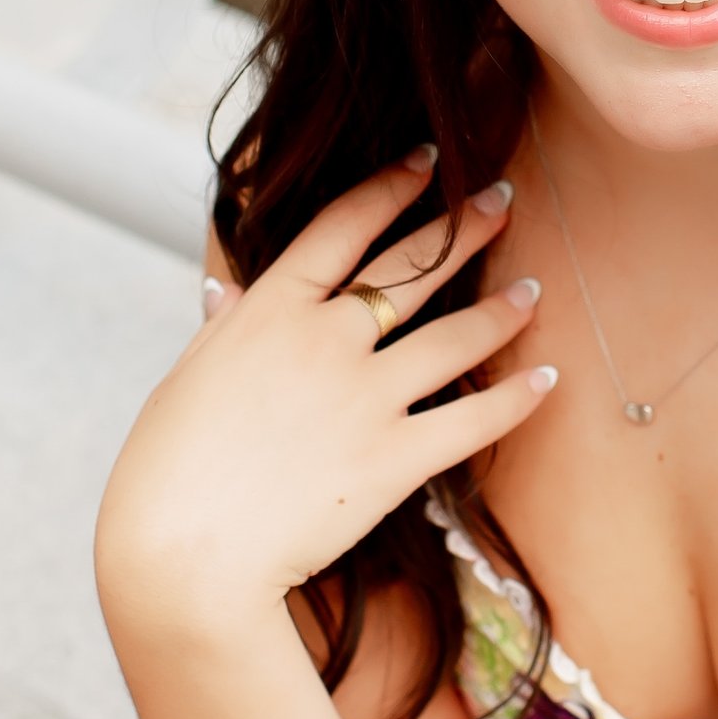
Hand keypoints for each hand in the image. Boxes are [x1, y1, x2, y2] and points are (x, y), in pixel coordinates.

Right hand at [94, 147, 552, 640]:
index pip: (344, 226)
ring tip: (535, 289)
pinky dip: (517, 398)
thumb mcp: (185, 381)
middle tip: (504, 198)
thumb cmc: (169, 471)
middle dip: (465, 227)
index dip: (392, 187)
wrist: (187, 556)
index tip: (427, 161)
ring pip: (456, 337)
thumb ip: (221, 330)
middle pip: (412, 267)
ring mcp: (366, 397)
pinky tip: (549, 379)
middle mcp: (326, 340)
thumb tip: (225, 291)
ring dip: (503, 311)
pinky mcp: (396, 458)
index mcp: (270, 311)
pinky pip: (474, 419)